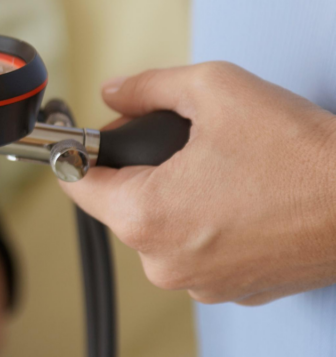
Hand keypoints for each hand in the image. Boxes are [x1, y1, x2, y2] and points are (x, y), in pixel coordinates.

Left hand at [60, 62, 335, 305]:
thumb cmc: (300, 153)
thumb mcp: (214, 89)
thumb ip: (147, 87)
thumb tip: (114, 91)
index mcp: (146, 217)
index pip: (78, 183)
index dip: (80, 151)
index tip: (85, 136)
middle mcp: (165, 262)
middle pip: (122, 204)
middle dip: (141, 167)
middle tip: (181, 138)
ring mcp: (201, 283)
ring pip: (162, 226)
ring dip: (177, 194)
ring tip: (223, 167)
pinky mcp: (235, 290)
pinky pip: (199, 248)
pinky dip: (209, 221)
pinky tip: (243, 195)